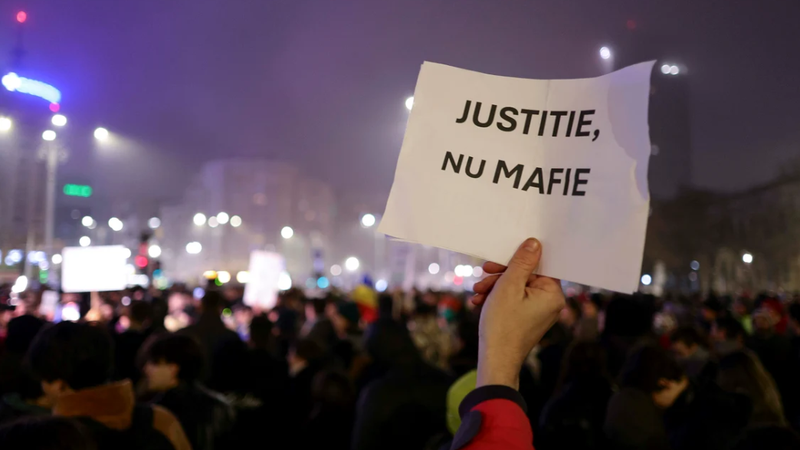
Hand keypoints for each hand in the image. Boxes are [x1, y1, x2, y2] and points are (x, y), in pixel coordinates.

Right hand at [472, 238, 564, 389]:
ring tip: (478, 293)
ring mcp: (539, 312)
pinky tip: (481, 302)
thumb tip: (534, 243)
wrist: (495, 359)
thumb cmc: (503, 324)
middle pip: (525, 276)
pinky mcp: (528, 319)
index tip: (497, 262)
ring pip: (516, 288)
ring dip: (495, 288)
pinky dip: (498, 299)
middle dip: (500, 277)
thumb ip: (522, 263)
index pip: (537, 266)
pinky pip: (514, 301)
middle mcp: (550, 303)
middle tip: (483, 277)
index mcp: (552, 294)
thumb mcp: (509, 286)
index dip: (516, 261)